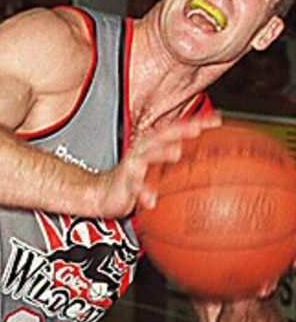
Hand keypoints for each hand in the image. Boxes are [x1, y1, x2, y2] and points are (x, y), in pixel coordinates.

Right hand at [92, 114, 219, 218]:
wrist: (103, 193)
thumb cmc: (134, 180)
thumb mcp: (158, 171)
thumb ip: (180, 166)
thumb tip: (211, 170)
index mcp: (154, 146)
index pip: (177, 130)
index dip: (196, 124)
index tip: (217, 121)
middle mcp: (144, 151)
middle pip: (162, 136)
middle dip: (179, 131)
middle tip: (197, 130)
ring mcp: (133, 165)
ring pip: (148, 156)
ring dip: (161, 153)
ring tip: (175, 153)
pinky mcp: (124, 182)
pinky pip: (135, 186)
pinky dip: (144, 193)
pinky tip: (152, 200)